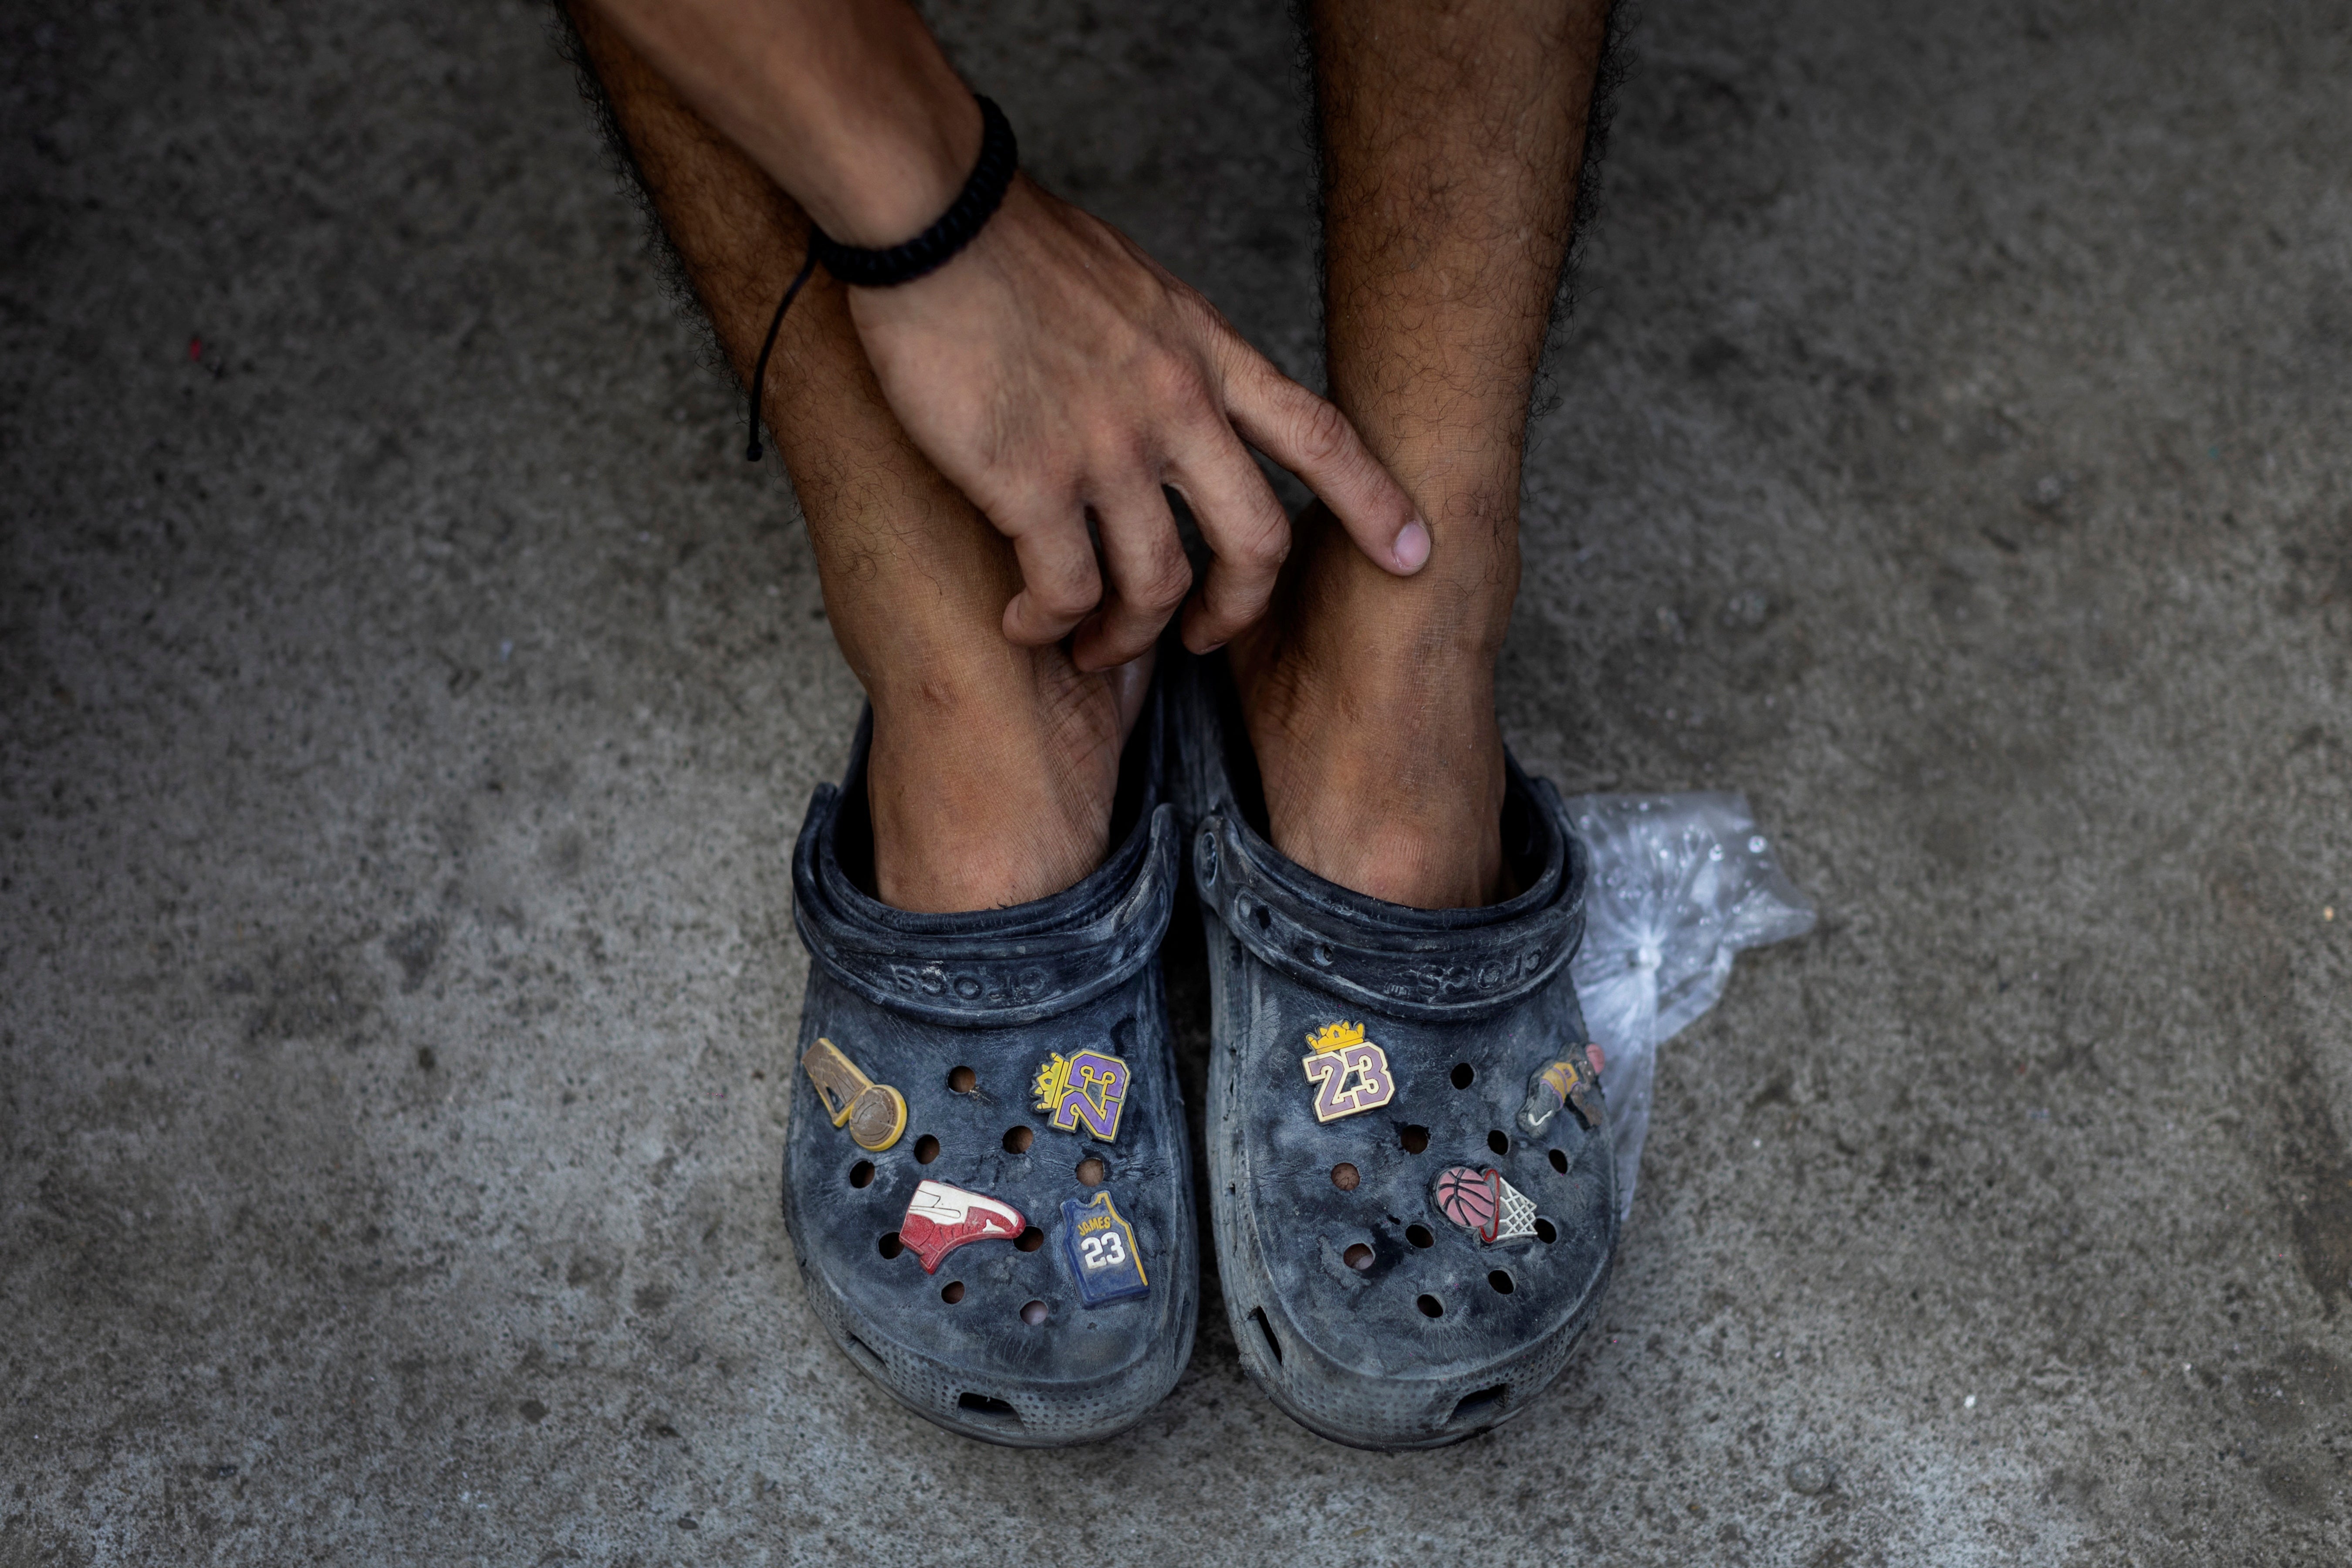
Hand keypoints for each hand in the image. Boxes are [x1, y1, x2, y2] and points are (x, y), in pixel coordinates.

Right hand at [848, 175, 1429, 669]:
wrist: (934, 218)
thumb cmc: (1017, 245)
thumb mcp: (1135, 287)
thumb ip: (1171, 351)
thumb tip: (1178, 393)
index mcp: (1207, 354)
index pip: (1321, 437)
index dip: (1377, 504)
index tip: (1416, 555)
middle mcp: (1176, 407)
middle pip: (1257, 542)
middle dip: (1238, 610)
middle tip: (1202, 638)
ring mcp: (1107, 448)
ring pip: (1156, 584)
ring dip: (1125, 635)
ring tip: (1090, 645)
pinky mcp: (1031, 481)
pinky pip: (1064, 588)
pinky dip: (1048, 621)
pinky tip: (1025, 621)